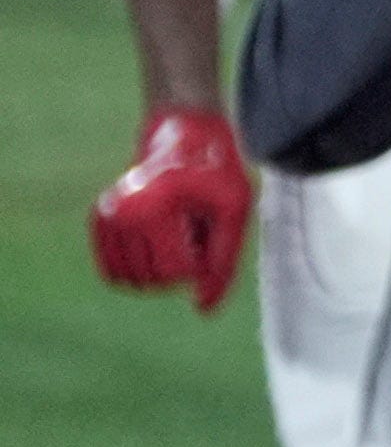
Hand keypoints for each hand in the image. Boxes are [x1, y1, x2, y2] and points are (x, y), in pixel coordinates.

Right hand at [92, 106, 250, 311]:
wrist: (183, 136)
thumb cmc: (217, 172)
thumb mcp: (236, 211)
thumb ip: (223, 262)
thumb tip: (203, 310)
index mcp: (154, 208)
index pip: (178, 272)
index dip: (201, 263)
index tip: (208, 233)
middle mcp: (121, 213)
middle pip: (154, 279)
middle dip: (181, 266)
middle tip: (193, 229)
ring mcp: (105, 217)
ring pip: (132, 280)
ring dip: (161, 268)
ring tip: (176, 231)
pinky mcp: (98, 220)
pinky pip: (113, 272)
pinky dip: (139, 269)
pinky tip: (157, 243)